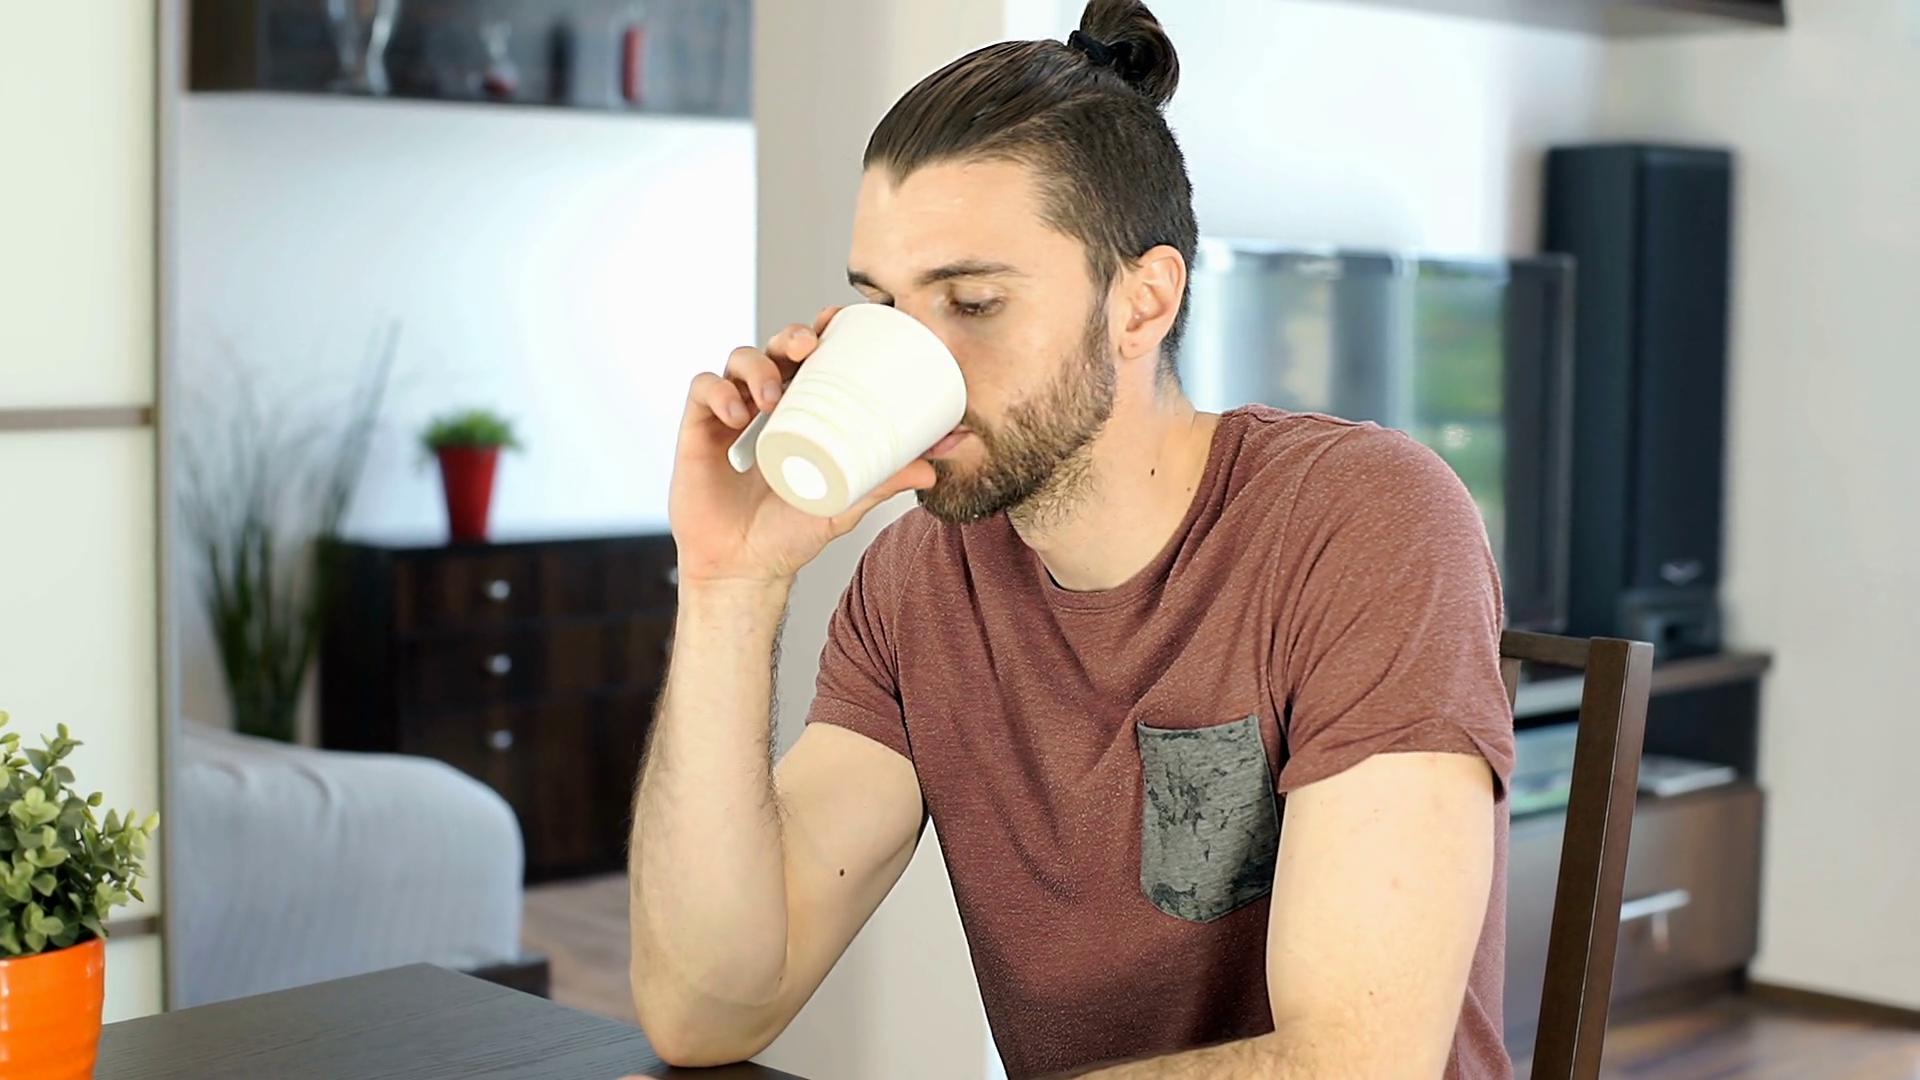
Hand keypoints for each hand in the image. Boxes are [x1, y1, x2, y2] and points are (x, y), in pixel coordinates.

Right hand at [669, 307, 936, 588]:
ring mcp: (730, 413)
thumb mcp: (844, 503)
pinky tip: (737, 415)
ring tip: (772, 397)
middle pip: (776, 346)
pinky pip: (702, 388)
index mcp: (802, 411)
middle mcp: (765, 404)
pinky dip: (719, 392)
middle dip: (792, 335)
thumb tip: (934, 469)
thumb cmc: (792, 533)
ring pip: (738, 359)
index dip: (821, 328)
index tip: (839, 319)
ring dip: (757, 367)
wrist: (745, 568)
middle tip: (808, 346)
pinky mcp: (696, 429)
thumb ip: (885, 483)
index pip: (810, 355)